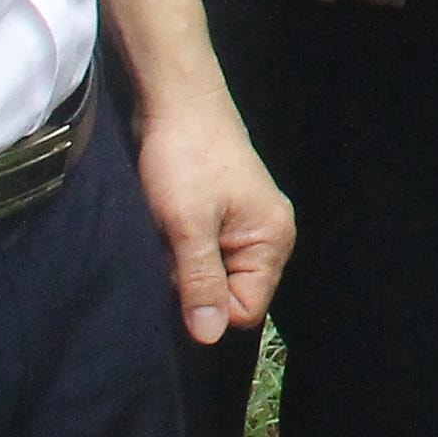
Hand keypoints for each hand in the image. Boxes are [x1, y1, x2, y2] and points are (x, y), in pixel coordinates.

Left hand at [132, 89, 293, 346]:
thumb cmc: (184, 157)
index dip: (207, 305)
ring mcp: (244, 223)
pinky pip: (201, 252)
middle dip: (193, 284)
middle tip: (168, 250)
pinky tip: (165, 225)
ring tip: (165, 233)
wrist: (175, 98)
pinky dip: (179, 246)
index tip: (178, 275)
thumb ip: (201, 282)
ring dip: (182, 264)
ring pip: (210, 273)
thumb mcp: (188, 225)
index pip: (244, 309)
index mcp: (272, 240)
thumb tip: (209, 338)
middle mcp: (267, 235)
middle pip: (229, 293)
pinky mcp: (220, 213)